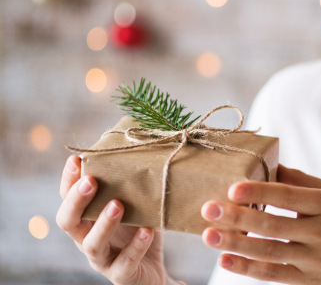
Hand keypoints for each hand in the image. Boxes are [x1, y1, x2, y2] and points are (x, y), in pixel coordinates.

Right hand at [56, 155, 171, 284]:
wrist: (152, 273)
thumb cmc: (139, 231)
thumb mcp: (134, 205)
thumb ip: (129, 185)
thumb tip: (135, 148)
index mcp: (85, 220)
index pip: (67, 199)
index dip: (68, 181)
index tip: (76, 159)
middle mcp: (86, 239)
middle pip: (68, 222)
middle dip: (76, 201)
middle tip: (91, 181)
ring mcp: (102, 260)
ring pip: (92, 245)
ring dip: (103, 224)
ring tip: (118, 205)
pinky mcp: (121, 275)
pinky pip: (125, 263)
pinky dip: (136, 246)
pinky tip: (147, 230)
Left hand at [201, 165, 320, 283]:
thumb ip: (305, 182)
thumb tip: (271, 165)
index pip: (290, 197)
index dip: (260, 192)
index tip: (233, 186)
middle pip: (274, 226)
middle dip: (238, 217)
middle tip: (208, 208)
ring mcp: (316, 261)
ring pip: (270, 252)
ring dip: (236, 244)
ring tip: (208, 235)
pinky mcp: (309, 281)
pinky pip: (275, 275)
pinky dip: (249, 269)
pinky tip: (226, 261)